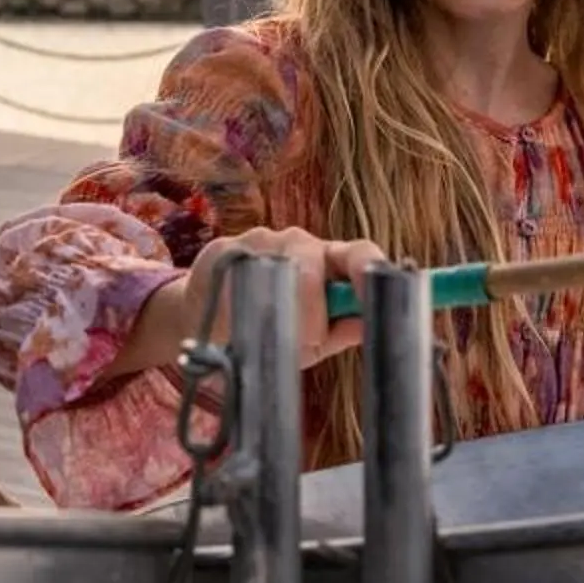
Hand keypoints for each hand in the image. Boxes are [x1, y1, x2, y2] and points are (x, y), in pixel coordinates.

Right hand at [181, 227, 387, 370]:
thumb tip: (370, 326)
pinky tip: (233, 314)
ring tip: (262, 332)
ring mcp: (260, 241)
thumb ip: (341, 330)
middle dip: (310, 311)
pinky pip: (239, 273)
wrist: (206, 323)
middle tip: (304, 342)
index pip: (358, 254)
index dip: (369, 270)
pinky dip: (239, 301)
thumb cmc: (269, 330)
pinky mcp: (226, 246)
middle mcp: (298, 243)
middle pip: (313, 265)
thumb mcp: (312, 340)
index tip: (377, 293)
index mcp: (329, 262)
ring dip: (274, 310)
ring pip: (275, 270)